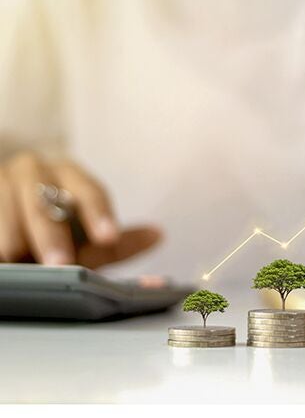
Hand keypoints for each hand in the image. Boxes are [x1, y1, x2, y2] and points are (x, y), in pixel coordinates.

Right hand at [0, 151, 160, 267]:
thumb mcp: (84, 237)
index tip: (108, 237)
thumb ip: (117, 243)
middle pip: (43, 201)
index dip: (99, 215)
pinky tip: (2, 258)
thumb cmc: (52, 229)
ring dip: (12, 237)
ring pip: (5, 207)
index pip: (89, 191)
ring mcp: (0, 182)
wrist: (6, 217)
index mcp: (69, 175)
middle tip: (60, 263)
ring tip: (17, 262)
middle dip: (51, 235)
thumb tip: (158, 235)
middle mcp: (34, 171)